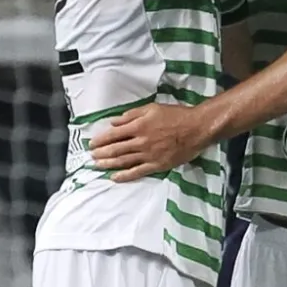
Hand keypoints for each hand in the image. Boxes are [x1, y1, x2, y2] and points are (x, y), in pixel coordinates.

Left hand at [87, 103, 211, 180]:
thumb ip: (131, 115)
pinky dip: (124, 175)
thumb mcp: (152, 108)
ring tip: (97, 166)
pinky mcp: (157, 165)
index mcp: (138, 126)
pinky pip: (137, 172)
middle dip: (101, 153)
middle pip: (115, 149)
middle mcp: (140, 142)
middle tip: (91, 156)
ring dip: (108, 164)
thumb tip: (114, 122)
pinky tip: (114, 177)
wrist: (196, 128)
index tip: (92, 143)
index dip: (101, 140)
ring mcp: (148, 155)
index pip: (114, 135)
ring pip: (123, 161)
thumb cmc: (176, 115)